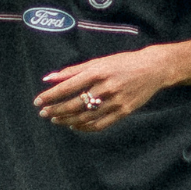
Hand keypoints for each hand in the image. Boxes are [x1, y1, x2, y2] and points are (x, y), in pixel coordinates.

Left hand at [35, 47, 176, 132]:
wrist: (152, 69)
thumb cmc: (122, 62)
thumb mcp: (98, 62)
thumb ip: (72, 71)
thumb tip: (48, 78)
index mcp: (98, 71)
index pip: (68, 87)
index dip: (51, 96)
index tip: (38, 101)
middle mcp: (106, 87)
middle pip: (74, 104)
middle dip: (56, 110)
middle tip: (43, 113)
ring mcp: (116, 101)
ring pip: (86, 117)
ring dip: (67, 121)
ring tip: (56, 120)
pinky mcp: (124, 111)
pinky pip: (100, 124)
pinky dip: (85, 127)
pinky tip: (75, 126)